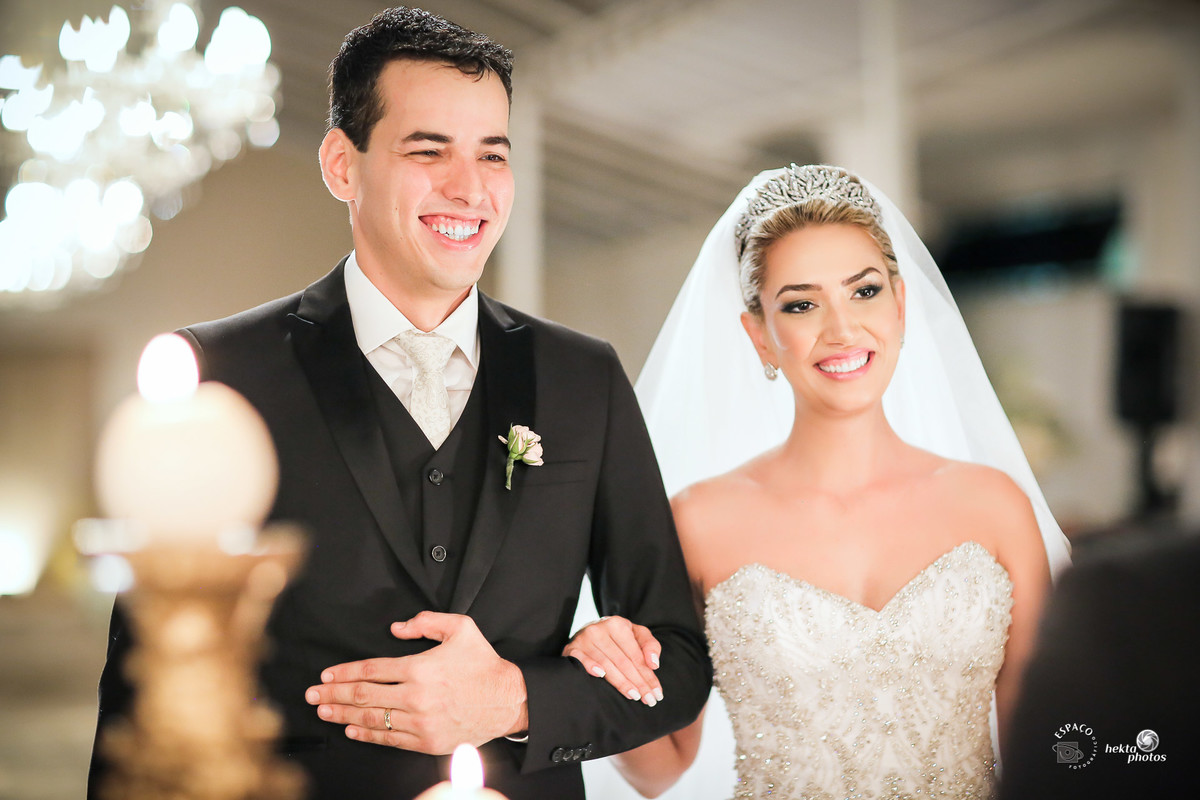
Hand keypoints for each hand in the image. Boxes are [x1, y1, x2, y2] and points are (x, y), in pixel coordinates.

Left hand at [305, 611, 527, 753]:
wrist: (508, 701)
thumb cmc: (484, 665)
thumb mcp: (461, 628)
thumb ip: (427, 621)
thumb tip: (397, 627)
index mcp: (420, 668)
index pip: (371, 670)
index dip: (344, 672)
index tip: (327, 674)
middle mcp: (416, 696)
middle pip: (363, 696)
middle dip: (333, 694)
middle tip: (313, 694)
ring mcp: (420, 722)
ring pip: (371, 718)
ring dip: (343, 715)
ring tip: (324, 711)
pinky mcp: (426, 741)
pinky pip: (389, 739)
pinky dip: (366, 735)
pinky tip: (351, 729)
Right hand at [563, 616, 662, 706]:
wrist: (588, 630)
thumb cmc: (617, 637)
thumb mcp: (636, 634)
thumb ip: (650, 645)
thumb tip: (654, 664)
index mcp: (618, 624)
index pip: (636, 655)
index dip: (648, 676)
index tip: (657, 693)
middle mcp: (600, 630)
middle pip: (623, 662)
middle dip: (638, 683)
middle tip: (649, 700)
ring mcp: (584, 639)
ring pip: (606, 664)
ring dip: (621, 683)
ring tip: (635, 696)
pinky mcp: (571, 649)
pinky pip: (581, 660)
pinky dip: (590, 666)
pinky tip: (601, 675)